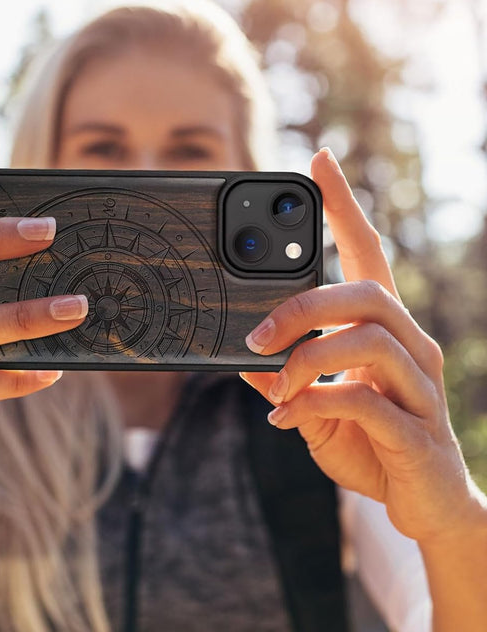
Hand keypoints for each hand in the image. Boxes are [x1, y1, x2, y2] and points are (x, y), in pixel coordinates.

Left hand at [240, 148, 482, 545]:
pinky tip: (289, 418)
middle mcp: (410, 346)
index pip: (367, 253)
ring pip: (369, 340)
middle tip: (255, 336)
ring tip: (274, 384)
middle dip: (303, 307)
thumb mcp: (313, 404)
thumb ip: (284, 378)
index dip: (344, 206)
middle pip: (366, 293)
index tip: (319, 161)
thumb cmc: (369, 442)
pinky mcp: (418, 431)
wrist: (424, 505)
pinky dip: (317, 402)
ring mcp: (420, 387)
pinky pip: (366, 400)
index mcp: (383, 330)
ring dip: (307, 358)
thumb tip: (242, 358)